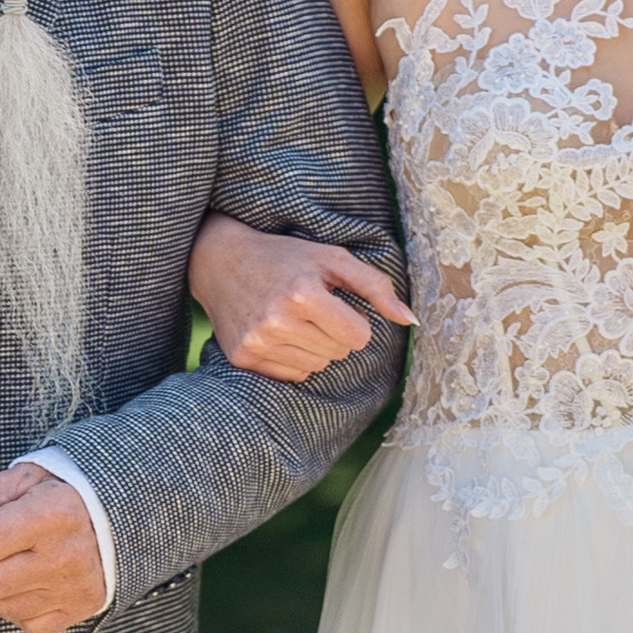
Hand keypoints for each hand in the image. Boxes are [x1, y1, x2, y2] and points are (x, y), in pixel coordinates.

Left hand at [0, 464, 107, 632]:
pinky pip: (29, 624)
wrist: (118, 514)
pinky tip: (30, 582)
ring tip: (11, 561)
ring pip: (3, 606)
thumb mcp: (25, 478)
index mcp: (52, 513)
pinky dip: (20, 607)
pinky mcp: (81, 608)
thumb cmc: (66, 493)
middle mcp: (65, 554)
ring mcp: (74, 587)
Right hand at [188, 212, 413, 383]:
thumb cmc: (285, 257)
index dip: (354, 322)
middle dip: (334, 332)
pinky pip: (292, 375)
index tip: (336, 304)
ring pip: (317, 366)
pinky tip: (278, 333)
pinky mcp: (242, 357)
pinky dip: (293, 358)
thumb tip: (411, 320)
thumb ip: (375, 287)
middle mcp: (277, 321)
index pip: (358, 337)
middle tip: (311, 308)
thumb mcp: (332, 259)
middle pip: (339, 353)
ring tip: (294, 319)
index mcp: (303, 294)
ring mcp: (256, 342)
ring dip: (315, 347)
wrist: (220, 261)